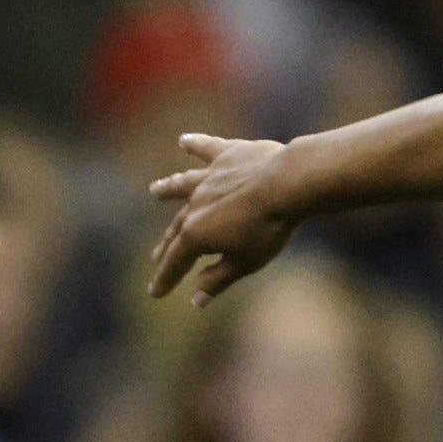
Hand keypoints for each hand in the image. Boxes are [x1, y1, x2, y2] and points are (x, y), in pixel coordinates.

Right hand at [147, 134, 298, 305]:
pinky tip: (184, 140)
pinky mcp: (228, 155)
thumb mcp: (244, 262)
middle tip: (156, 256)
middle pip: (177, 227)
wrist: (287, 185)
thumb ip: (218, 279)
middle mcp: (195, 204)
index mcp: (197, 234)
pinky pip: (207, 149)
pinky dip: (195, 144)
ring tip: (155, 190)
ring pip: (184, 185)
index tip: (155, 293)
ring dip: (169, 188)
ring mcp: (209, 178)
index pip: (176, 261)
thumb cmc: (268, 228)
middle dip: (167, 245)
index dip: (165, 279)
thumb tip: (196, 301)